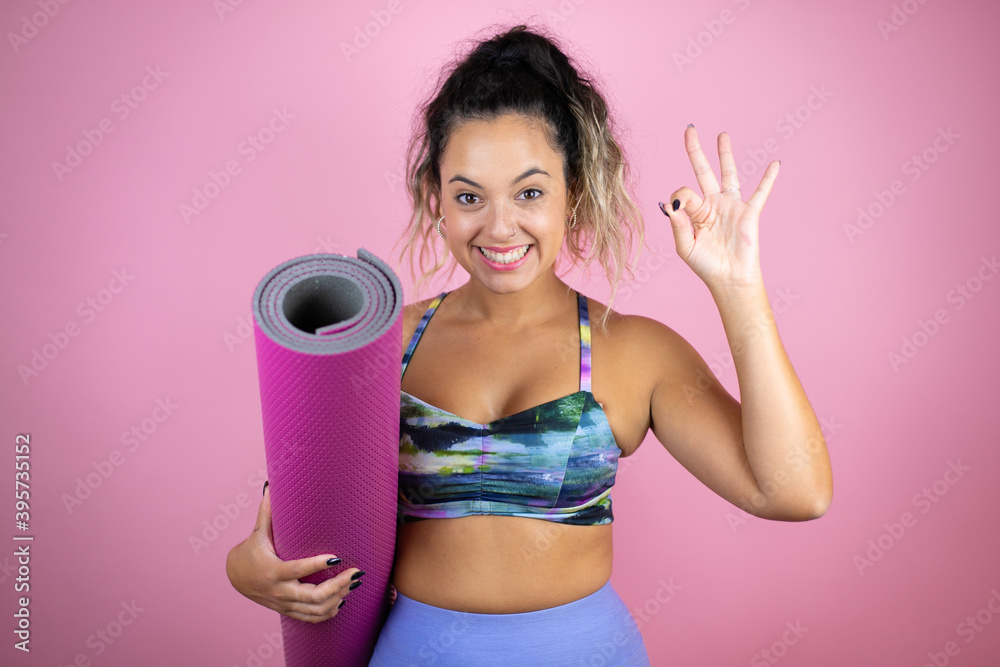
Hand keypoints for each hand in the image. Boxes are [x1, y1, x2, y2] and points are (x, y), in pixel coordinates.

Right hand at [226, 484, 363, 622]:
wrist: (236, 577)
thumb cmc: (251, 550)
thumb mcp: (258, 532)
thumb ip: (267, 511)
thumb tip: (270, 485)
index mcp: (273, 571)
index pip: (298, 570)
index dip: (318, 565)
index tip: (337, 557)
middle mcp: (279, 591)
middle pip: (313, 596)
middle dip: (338, 586)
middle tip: (356, 573)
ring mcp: (284, 604)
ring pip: (315, 609)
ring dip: (337, 598)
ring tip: (353, 584)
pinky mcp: (287, 610)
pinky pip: (310, 618)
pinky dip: (328, 612)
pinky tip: (342, 601)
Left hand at [662, 125, 778, 292]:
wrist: (729, 279)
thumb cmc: (706, 265)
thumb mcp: (685, 246)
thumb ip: (678, 222)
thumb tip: (672, 199)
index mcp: (695, 212)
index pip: (684, 191)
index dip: (680, 195)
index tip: (679, 204)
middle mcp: (712, 205)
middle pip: (703, 171)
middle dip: (696, 150)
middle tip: (690, 129)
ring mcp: (731, 206)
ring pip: (728, 173)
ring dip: (725, 154)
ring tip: (722, 135)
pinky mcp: (749, 213)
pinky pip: (760, 192)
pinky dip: (768, 179)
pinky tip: (774, 164)